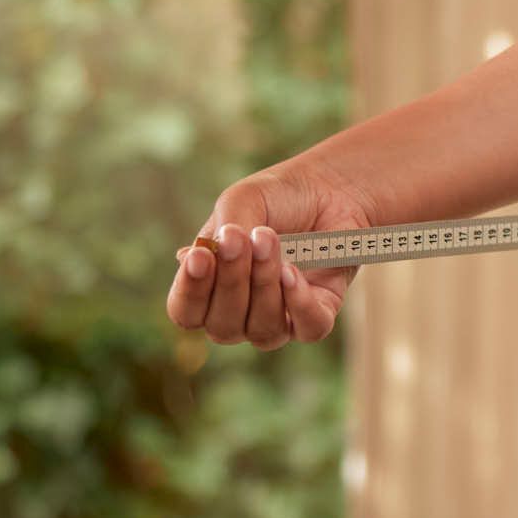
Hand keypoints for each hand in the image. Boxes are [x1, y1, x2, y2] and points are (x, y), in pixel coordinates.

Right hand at [167, 160, 379, 348]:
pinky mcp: (320, 314)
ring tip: (267, 241)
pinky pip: (309, 329)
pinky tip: (291, 271)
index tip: (200, 256)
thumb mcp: (242, 202)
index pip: (186, 312)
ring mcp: (281, 319)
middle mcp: (241, 314)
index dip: (189, 292)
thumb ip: (221, 231)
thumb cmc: (278, 198)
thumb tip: (189, 259)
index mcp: (210, 290)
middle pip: (223, 327)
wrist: (331, 187)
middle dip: (230, 282)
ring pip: (264, 330)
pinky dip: (299, 302)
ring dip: (263, 285)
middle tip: (238, 239)